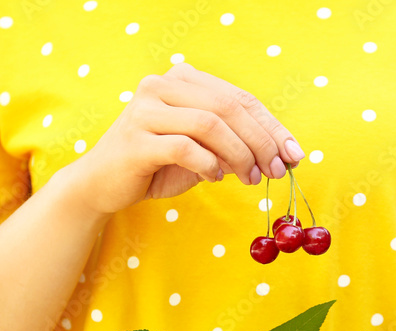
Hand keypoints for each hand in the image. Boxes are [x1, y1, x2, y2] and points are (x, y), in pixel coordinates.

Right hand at [63, 63, 304, 212]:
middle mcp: (161, 86)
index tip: (294, 154)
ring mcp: (145, 110)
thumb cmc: (156, 166)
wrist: (101, 184)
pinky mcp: (136, 140)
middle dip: (261, 142)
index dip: (271, 127)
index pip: (239, 98)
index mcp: (182, 80)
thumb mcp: (203, 151)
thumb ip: (234, 145)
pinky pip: (185, 147)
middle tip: (277, 171)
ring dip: (239, 155)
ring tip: (250, 178)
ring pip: (210, 124)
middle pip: (228, 107)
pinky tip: (214, 178)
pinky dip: (208, 165)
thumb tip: (282, 154)